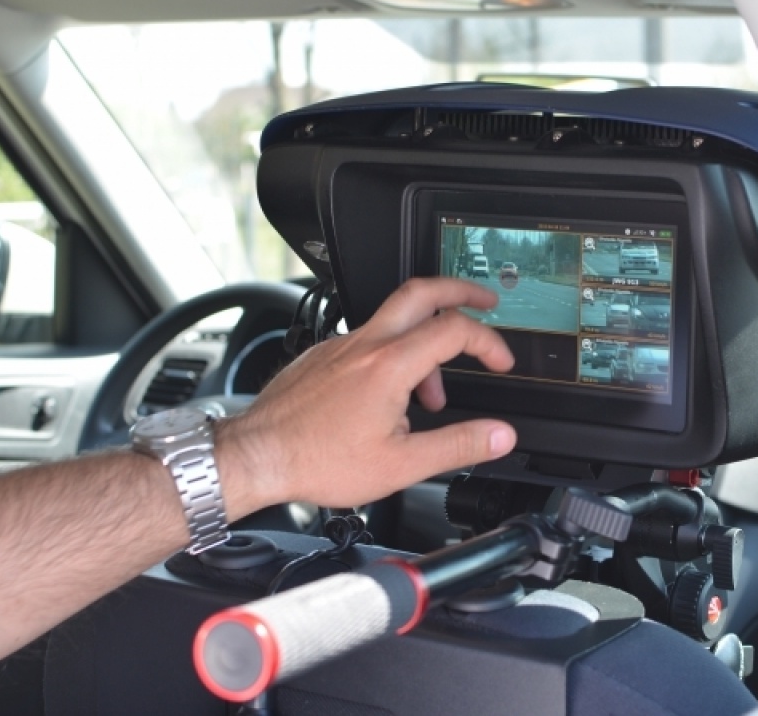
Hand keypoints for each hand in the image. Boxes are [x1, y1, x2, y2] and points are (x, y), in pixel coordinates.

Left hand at [218, 277, 516, 511]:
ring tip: (431, 391)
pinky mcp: (323, 356)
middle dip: (461, 291)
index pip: (455, 329)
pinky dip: (392, 355)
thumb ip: (458, 446)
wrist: (256, 457)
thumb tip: (499, 436)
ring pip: (393, 319)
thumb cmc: (316, 460)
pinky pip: (367, 339)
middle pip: (422, 292)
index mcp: (389, 366)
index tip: (500, 361)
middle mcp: (364, 345)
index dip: (489, 341)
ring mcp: (340, 346)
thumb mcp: (401, 465)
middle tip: (486, 301)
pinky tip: (389, 396)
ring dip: (425, 340)